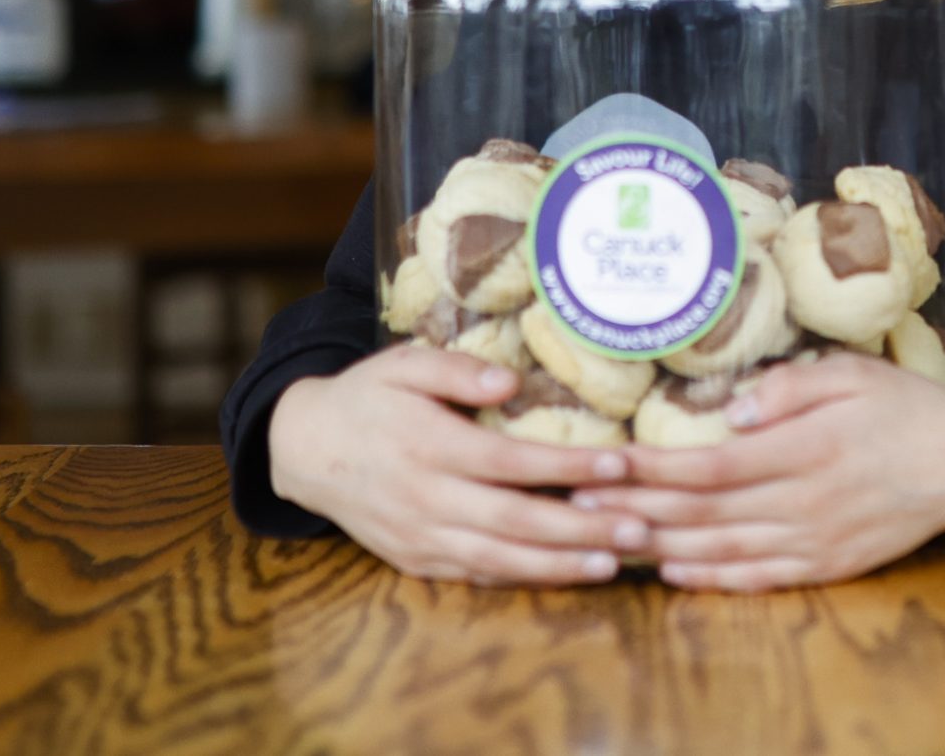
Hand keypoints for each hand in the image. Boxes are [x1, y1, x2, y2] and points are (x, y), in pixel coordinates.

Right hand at [268, 342, 645, 585]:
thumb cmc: (369, 397)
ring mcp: (420, 536)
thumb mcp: (404, 364)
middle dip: (581, 528)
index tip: (620, 463)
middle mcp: (425, 497)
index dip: (566, 465)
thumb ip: (456, 370)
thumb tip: (512, 381)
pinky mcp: (416, 561)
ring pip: (499, 559)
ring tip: (614, 564)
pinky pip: (476, 576)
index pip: (509, 461)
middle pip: (514, 521)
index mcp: (428, 444)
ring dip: (559, 565)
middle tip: (638, 529)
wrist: (306, 450)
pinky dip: (522, 579)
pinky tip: (564, 575)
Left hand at [570, 353, 944, 591]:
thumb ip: (790, 389)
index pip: (709, 465)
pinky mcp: (826, 564)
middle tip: (578, 502)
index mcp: (805, 449)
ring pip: (720, 549)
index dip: (650, 469)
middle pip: (701, 512)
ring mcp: (814, 540)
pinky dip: (710, 577)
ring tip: (606, 538)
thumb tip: (733, 412)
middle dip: (634, 508)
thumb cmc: (903, 407)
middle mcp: (803, 502)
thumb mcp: (851, 373)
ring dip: (659, 547)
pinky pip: (757, 577)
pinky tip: (672, 571)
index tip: (603, 462)